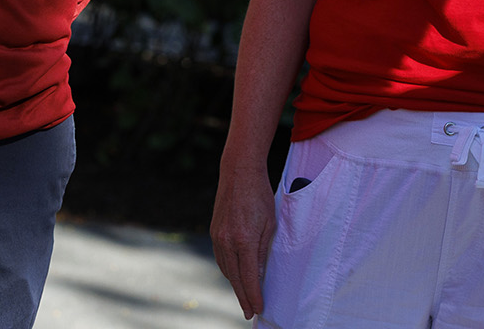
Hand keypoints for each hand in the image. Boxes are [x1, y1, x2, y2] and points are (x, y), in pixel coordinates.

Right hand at [211, 160, 276, 319]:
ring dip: (235, 285)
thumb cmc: (259, 195)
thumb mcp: (269, 223)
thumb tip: (258, 274)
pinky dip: (228, 270)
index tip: (258, 308)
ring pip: (225, 269)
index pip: (249, 277)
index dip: (253, 295)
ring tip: (244, 296)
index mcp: (244, 239)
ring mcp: (217, 236)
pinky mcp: (213, 231)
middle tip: (249, 311)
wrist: (238, 172)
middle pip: (234, 278)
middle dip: (242, 297)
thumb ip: (262, 250)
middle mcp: (227, 241)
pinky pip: (220, 257)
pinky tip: (235, 275)